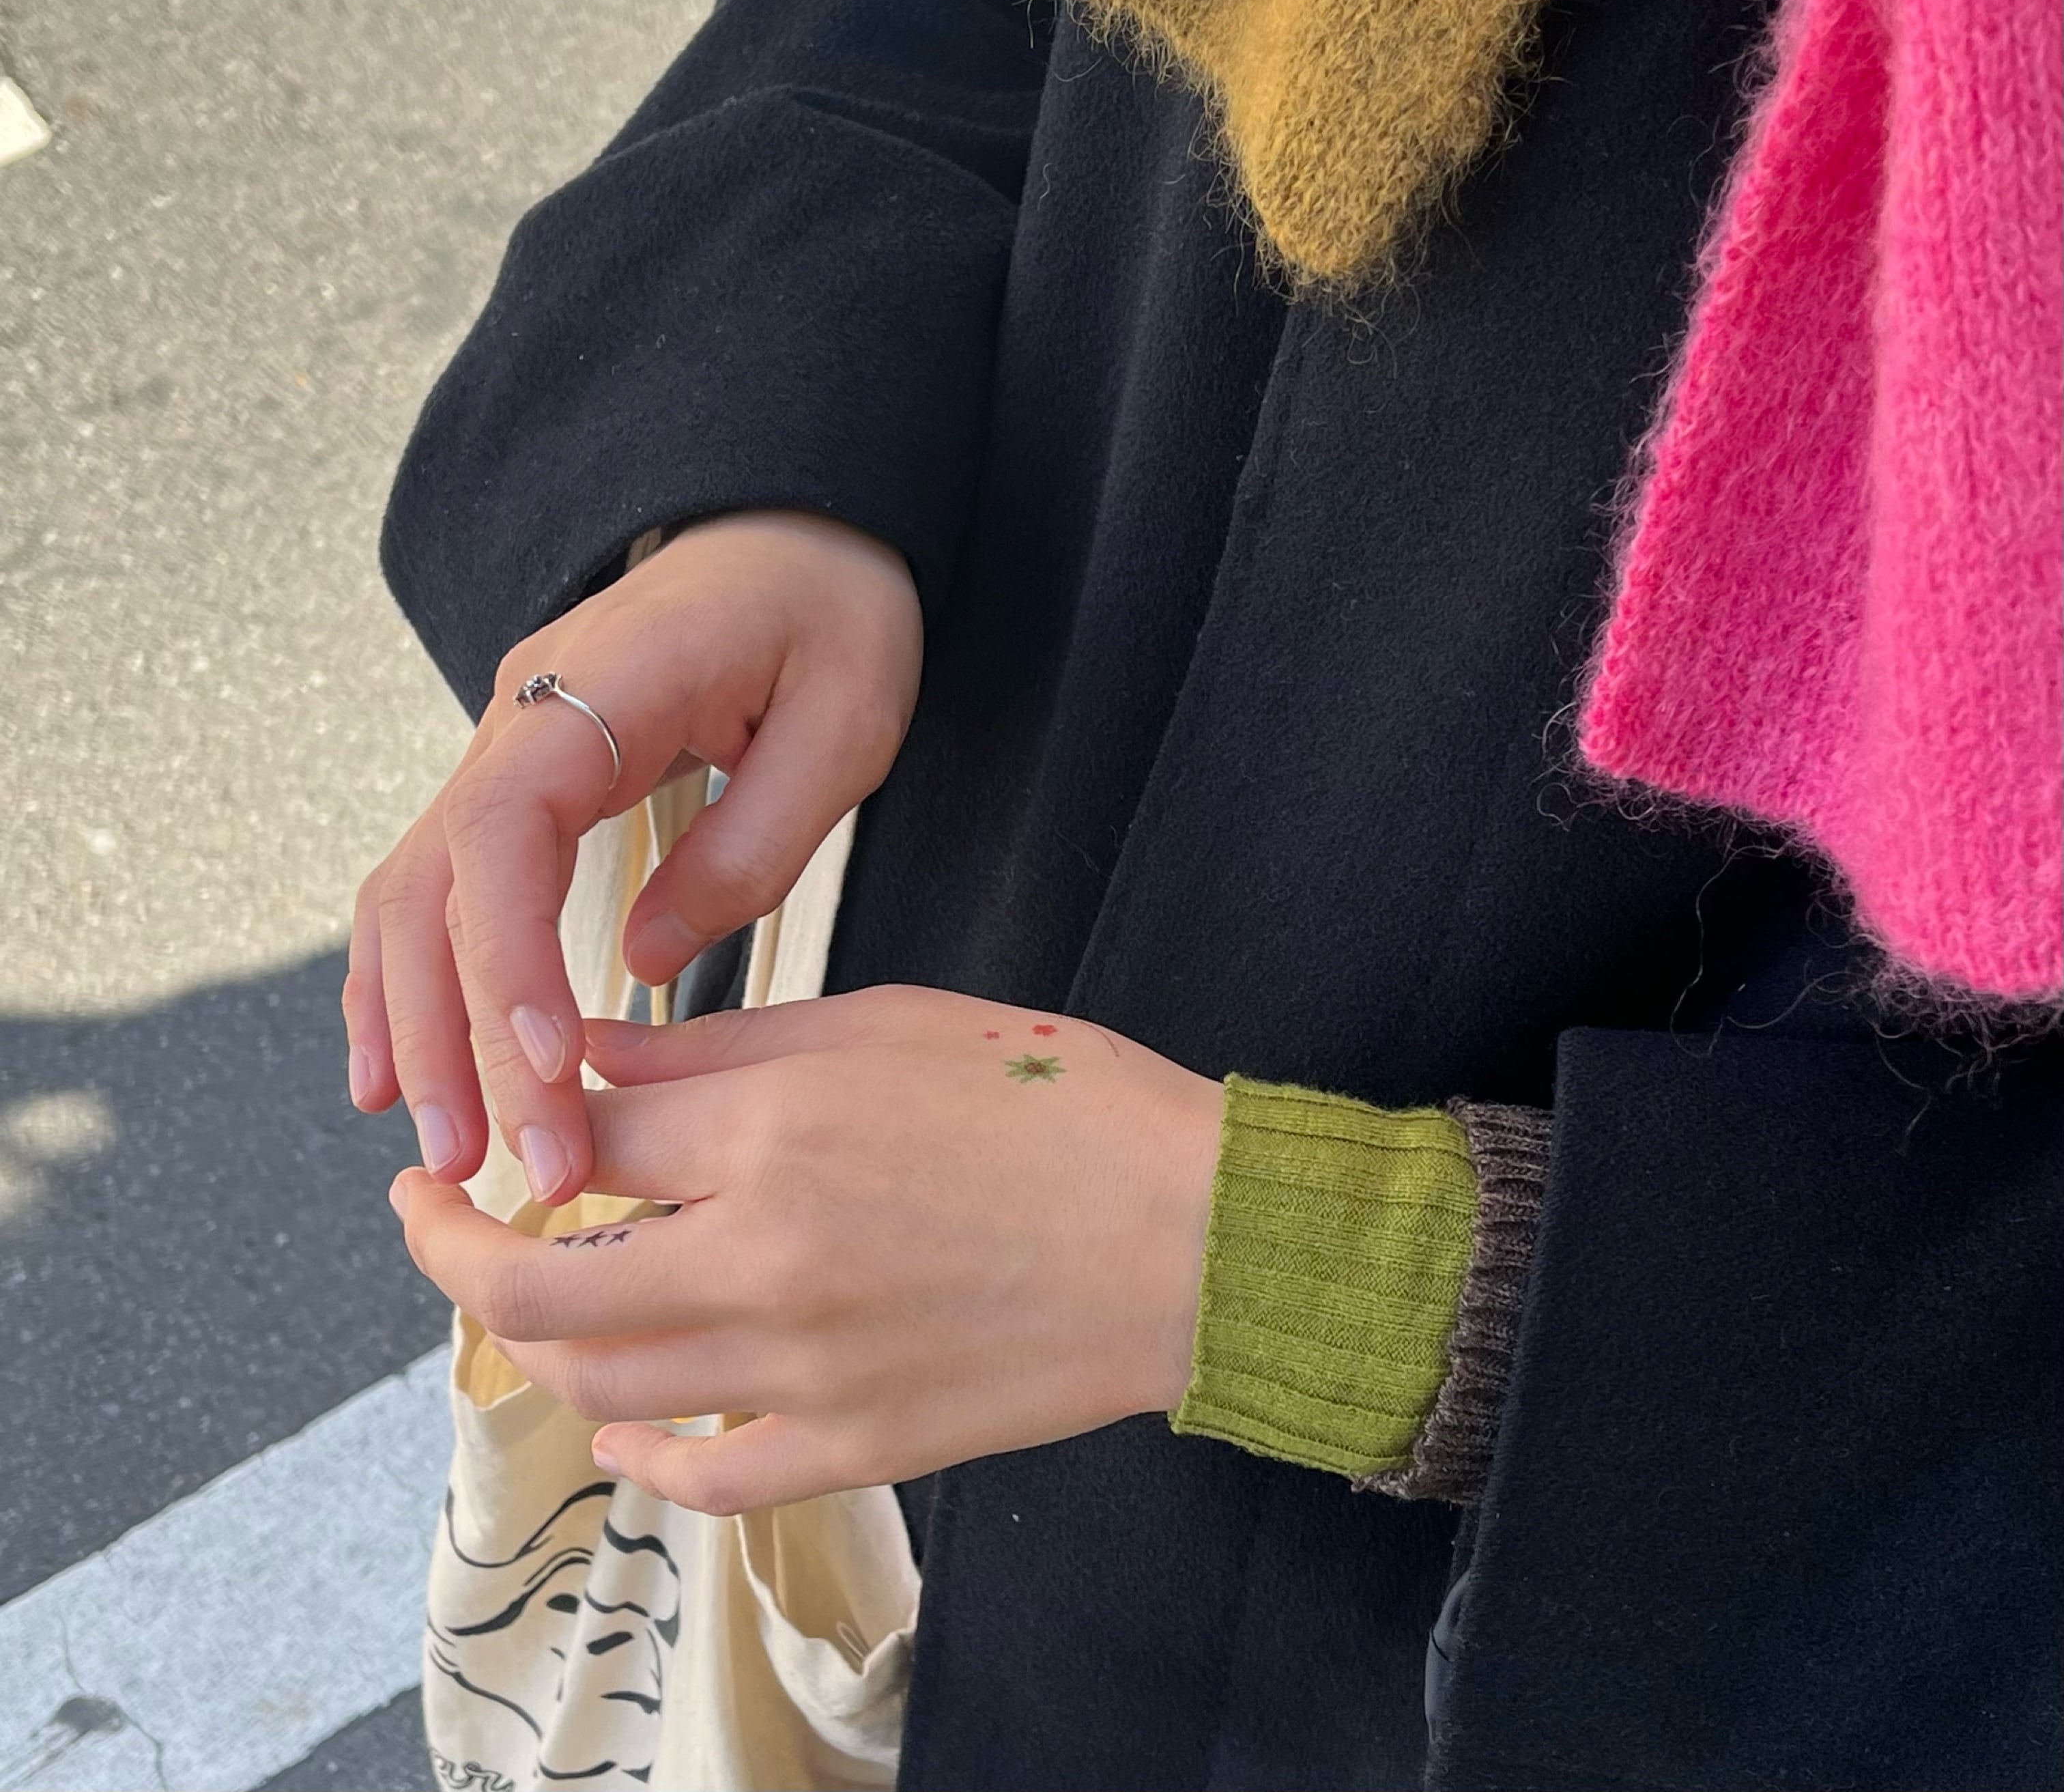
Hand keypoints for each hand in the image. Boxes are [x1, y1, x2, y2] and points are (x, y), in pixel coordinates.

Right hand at [344, 511, 922, 1203]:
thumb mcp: (841, 725)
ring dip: (416, 1021)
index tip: (546, 1072)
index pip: (504, 836)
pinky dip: (415, 974)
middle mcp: (522, 713)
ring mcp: (508, 742)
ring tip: (442, 1148)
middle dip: (452, 1031)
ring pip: (414, 890)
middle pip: (435, 882)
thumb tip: (642, 964)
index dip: (508, 963)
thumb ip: (747, 844)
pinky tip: (406, 1064)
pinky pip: (442, 880)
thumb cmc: (836, 613)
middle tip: (491, 1162)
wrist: (802, 529)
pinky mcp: (524, 778)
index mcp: (598, 686)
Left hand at [387, 986, 1224, 1512]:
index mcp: (773, 1137)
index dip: (516, 1122)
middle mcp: (763, 1264)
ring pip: (599, 1387)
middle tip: (429, 1217)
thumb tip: (595, 1061)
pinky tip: (629, 1423)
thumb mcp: (887, 1024)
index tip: (496, 1117)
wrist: (1194, 1235)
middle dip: (449, 1252)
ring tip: (540, 1298)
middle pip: (534, 1288)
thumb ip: (724, 1051)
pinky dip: (641, 1451)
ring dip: (541, 1343)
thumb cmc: (1058, 1101)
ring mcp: (804, 1373)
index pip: (578, 1139)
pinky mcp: (855, 1446)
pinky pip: (704, 1480)